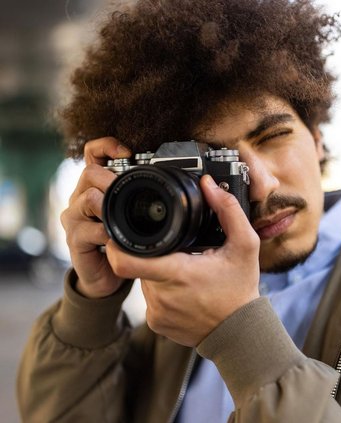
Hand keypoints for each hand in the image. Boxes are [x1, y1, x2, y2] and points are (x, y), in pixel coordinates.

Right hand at [60, 137, 130, 298]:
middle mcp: (79, 198)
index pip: (92, 154)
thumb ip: (137, 198)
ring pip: (88, 198)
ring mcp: (74, 219)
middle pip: (90, 173)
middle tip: (133, 194)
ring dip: (111, 207)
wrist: (105, 276)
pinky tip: (117, 239)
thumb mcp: (129, 215)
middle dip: (113, 181)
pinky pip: (90, 229)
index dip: (107, 146)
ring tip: (124, 218)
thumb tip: (167, 180)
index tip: (128, 152)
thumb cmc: (119, 241)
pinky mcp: (74, 239)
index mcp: (94, 187)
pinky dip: (108, 233)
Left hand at [105, 175, 260, 345]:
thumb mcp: (244, 245)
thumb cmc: (241, 290)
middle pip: (138, 263)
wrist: (240, 333)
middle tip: (177, 251)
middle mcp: (161, 295)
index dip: (117, 244)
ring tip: (184, 271)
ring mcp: (156, 312)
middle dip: (152, 253)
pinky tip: (183, 290)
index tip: (121, 231)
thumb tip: (209, 186)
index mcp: (177, 273)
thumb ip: (228, 211)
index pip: (125, 260)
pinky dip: (161, 290)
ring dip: (157, 271)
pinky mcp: (156, 324)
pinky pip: (150, 298)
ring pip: (143, 280)